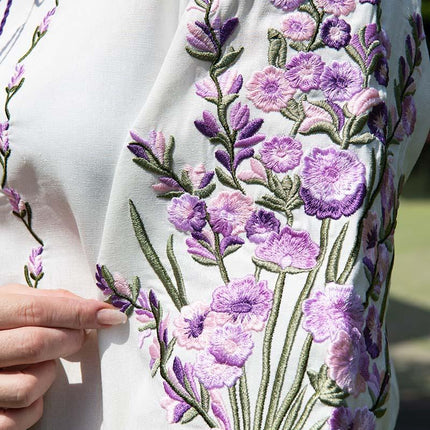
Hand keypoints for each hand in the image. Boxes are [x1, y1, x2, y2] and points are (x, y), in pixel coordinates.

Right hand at [0, 284, 125, 429]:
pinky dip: (36, 405)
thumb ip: (47, 300)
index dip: (79, 312)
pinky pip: (23, 417)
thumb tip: (92, 308)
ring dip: (49, 374)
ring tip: (42, 363)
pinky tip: (30, 388)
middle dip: (71, 339)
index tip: (112, 316)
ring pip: (30, 385)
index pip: (38, 310)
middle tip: (77, 336)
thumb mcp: (11, 302)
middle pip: (37, 344)